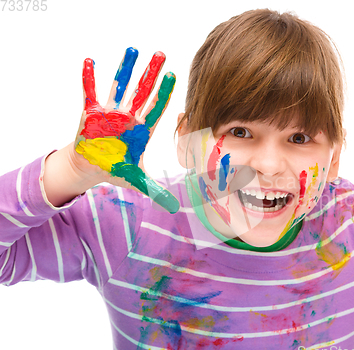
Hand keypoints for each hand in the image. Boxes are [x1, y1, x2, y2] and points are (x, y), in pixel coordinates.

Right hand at [74, 47, 179, 212]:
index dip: (164, 93)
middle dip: (151, 73)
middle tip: (161, 54)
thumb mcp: (136, 180)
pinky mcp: (91, 113)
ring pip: (120, 87)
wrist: (91, 167)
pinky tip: (91, 61)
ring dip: (126, 69)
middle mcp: (128, 117)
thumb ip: (155, 191)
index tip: (173, 76)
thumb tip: (173, 208)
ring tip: (133, 49)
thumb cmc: (115, 168)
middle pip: (142, 92)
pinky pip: (90, 92)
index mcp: (141, 130)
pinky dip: (90, 78)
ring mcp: (110, 113)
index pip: (156, 108)